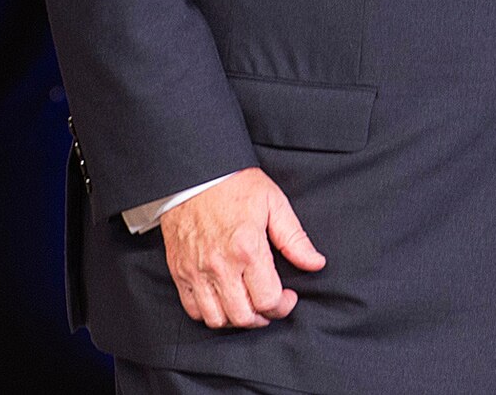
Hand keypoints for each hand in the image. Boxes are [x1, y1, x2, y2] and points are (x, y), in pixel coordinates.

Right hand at [159, 167, 325, 328]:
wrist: (195, 176)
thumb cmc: (236, 186)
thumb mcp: (274, 204)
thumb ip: (295, 239)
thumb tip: (316, 263)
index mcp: (247, 249)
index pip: (268, 300)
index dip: (283, 306)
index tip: (288, 297)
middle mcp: (220, 266)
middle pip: (243, 316)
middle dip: (263, 317)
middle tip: (271, 304)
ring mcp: (196, 272)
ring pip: (217, 319)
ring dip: (237, 319)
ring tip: (249, 304)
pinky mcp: (179, 273)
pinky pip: (193, 310)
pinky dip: (210, 314)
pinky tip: (224, 301)